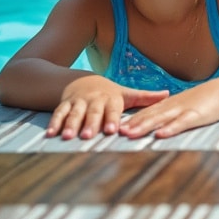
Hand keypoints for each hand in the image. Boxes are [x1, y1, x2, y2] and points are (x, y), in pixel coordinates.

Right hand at [48, 76, 168, 138]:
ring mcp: (78, 102)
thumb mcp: (127, 93)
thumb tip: (168, 94)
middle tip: (87, 136)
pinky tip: (51, 134)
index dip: (112, 119)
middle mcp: (94, 100)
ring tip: (68, 137)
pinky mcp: (64, 104)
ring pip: (74, 113)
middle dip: (90, 123)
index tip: (112, 130)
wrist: (82, 81)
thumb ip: (146, 97)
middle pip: (92, 113)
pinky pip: (58, 113)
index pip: (112, 110)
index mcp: (111, 99)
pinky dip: (54, 123)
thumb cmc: (109, 93)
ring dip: (71, 125)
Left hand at [117, 83, 218, 138]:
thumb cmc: (200, 101)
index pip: (146, 113)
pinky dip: (170, 129)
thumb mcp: (181, 106)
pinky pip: (180, 123)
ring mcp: (182, 111)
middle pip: (149, 116)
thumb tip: (154, 126)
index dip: (131, 120)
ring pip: (160, 119)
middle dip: (132, 125)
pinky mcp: (195, 116)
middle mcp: (171, 107)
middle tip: (118, 132)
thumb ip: (168, 114)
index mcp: (167, 105)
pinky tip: (161, 135)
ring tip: (131, 134)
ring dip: (144, 127)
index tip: (117, 128)